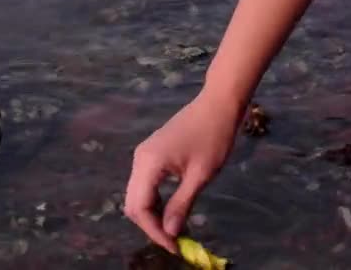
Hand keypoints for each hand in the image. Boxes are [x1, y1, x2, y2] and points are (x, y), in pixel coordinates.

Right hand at [124, 88, 243, 252]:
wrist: (217, 105)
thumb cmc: (213, 137)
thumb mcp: (201, 175)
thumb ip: (181, 204)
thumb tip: (169, 232)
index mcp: (149, 163)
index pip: (140, 207)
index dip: (154, 231)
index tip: (175, 246)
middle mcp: (139, 159)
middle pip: (133, 203)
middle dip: (151, 225)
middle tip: (175, 241)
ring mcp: (143, 155)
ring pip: (137, 194)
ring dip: (152, 215)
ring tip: (175, 229)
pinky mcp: (151, 154)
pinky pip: (145, 184)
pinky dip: (155, 201)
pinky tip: (171, 210)